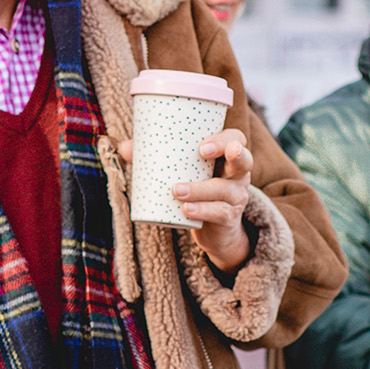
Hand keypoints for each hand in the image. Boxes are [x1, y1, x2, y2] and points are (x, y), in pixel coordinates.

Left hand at [117, 128, 253, 270]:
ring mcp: (236, 198)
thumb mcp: (181, 173)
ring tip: (176, 190)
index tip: (201, 145)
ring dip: (200, 189)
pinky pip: (219, 213)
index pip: (237, 139)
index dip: (224, 139)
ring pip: (224, 190)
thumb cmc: (196, 189)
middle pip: (244, 160)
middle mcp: (238, 175)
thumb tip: (125, 147)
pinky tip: (186, 210)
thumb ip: (154, 158)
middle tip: (202, 152)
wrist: (212, 230)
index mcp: (227, 157)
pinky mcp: (229, 218)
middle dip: (230, 153)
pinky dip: (202, 210)